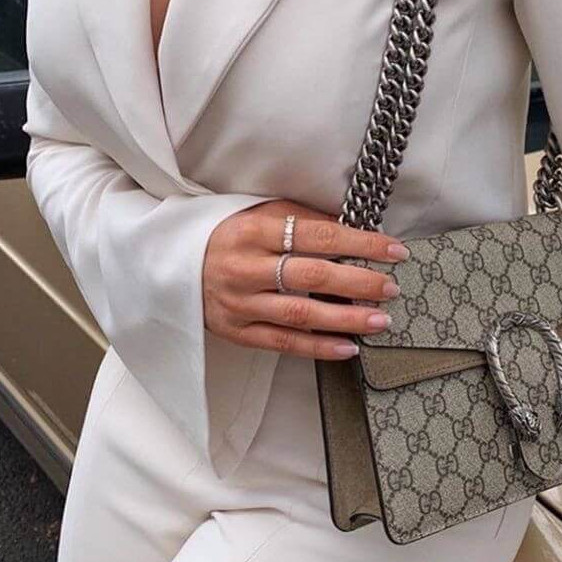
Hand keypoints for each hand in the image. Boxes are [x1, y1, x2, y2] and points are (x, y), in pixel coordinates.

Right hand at [203, 199, 408, 359]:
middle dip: (359, 282)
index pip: (318, 235)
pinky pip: (282, 342)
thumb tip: (352, 227)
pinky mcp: (236, 331)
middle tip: (390, 287)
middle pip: (313, 275)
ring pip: (300, 314)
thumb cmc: (224, 236)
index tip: (393, 250)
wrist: (168, 265)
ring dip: (346, 318)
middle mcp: (244, 268)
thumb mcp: (257, 214)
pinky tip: (348, 347)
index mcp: (252, 231)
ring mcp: (239, 303)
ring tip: (380, 320)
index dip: (360, 242)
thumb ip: (300, 219)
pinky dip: (318, 347)